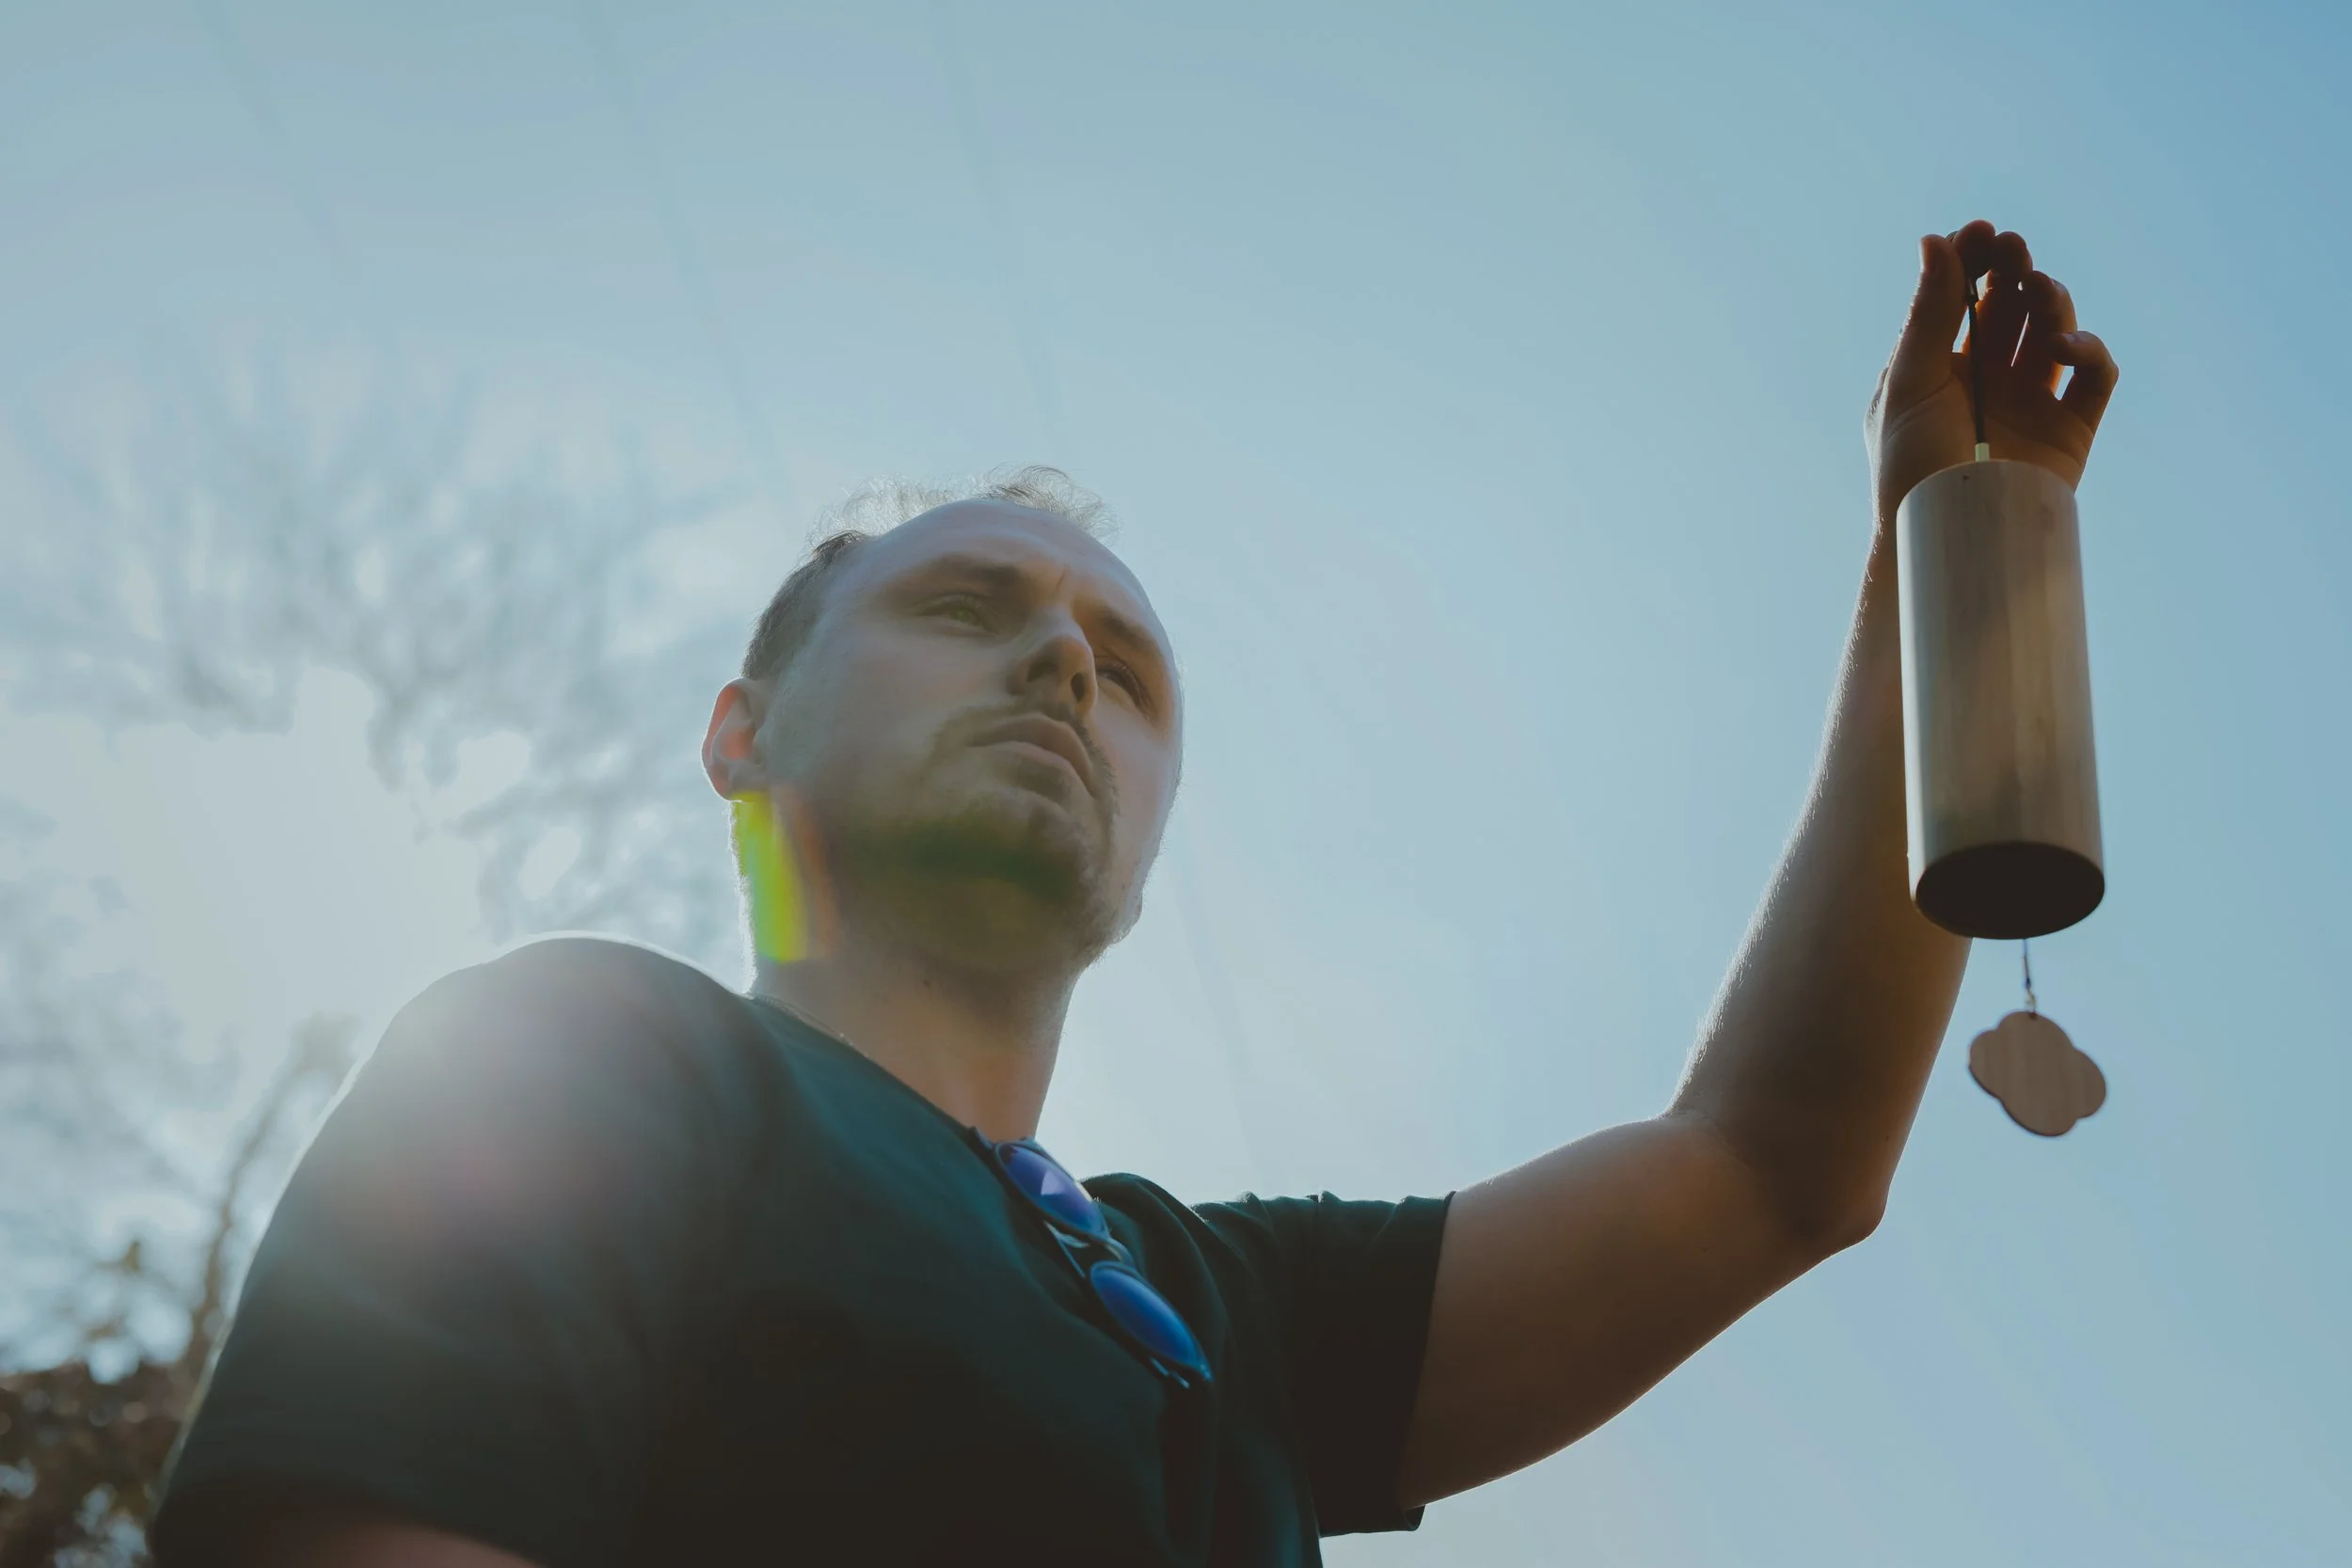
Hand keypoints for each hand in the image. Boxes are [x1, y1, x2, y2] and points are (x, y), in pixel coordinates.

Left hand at [1867, 222, 2118, 521]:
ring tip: (2036, 292)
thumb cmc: (1910, 466)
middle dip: (2013, 269)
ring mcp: (2031, 402)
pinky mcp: (2070, 429)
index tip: (1980, 231)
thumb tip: (1936, 241)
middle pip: (2011, 305)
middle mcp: (1987, 380)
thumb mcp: (1911, 383)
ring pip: (2054, 329)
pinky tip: (2062, 346)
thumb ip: (1929, 314)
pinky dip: (2089, 348)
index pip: (1962, 298)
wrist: (1947, 536)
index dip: (1974, 260)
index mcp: (1940, 366)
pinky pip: (2094, 376)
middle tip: (2011, 248)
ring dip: (2050, 300)